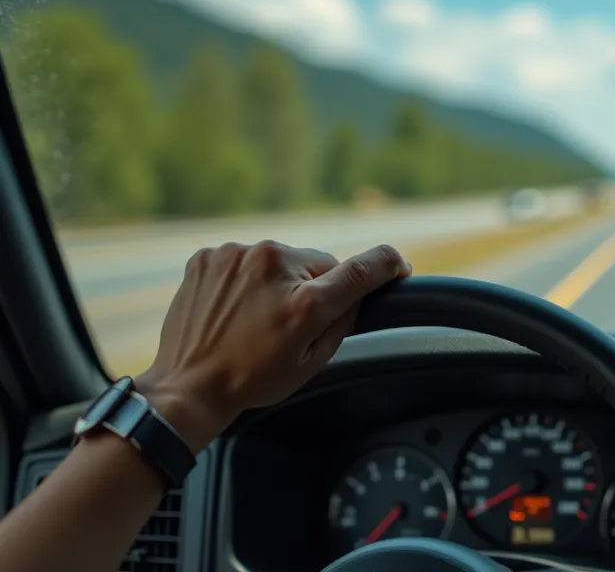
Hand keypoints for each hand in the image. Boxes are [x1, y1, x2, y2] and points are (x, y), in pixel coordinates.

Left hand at [136, 241, 411, 450]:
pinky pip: (248, 260)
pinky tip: (235, 308)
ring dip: (279, 281)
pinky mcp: (210, 256)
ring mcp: (237, 256)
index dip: (388, 265)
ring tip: (255, 319)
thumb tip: (356, 292)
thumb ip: (343, 320)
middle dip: (314, 287)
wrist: (187, 385)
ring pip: (281, 260)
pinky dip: (248, 278)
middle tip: (291, 323)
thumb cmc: (251, 378)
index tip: (399, 266)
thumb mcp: (313, 361)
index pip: (363, 268)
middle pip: (318, 265)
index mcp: (304, 301)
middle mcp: (273, 266)